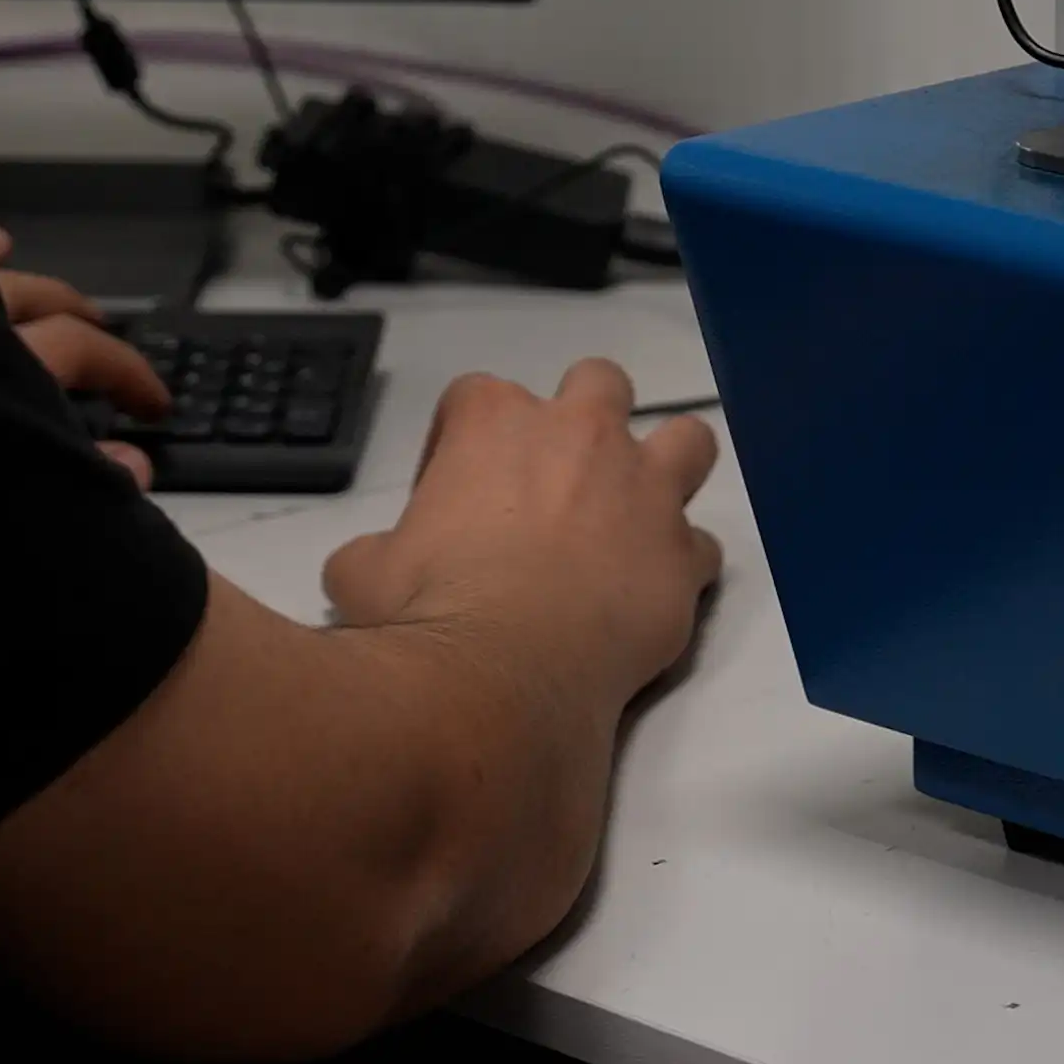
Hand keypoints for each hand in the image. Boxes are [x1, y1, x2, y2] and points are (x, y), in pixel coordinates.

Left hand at [0, 225, 171, 489]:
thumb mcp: (21, 506)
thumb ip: (85, 478)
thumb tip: (136, 464)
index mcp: (5, 370)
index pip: (86, 352)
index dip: (129, 375)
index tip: (153, 406)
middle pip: (42, 305)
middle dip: (83, 319)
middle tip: (106, 337)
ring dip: (22, 278)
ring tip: (46, 280)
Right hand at [324, 358, 722, 706]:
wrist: (499, 679)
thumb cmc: (427, 612)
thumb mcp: (361, 573)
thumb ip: (371, 551)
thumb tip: (362, 568)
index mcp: (494, 424)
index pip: (475, 397)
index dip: (461, 443)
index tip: (453, 494)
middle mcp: (581, 436)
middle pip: (599, 383)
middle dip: (585, 419)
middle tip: (560, 481)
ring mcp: (644, 491)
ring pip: (688, 441)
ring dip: (668, 468)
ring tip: (640, 513)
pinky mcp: (682, 555)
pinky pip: (702, 547)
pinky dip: (682, 567)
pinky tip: (654, 597)